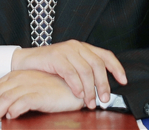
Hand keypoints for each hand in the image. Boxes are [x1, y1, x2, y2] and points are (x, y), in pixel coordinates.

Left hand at [0, 70, 84, 128]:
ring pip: (5, 99)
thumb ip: (16, 96)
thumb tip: (1, 112)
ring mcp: (30, 85)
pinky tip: (10, 117)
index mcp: (16, 76)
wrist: (74, 88)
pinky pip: (22, 101)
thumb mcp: (30, 89)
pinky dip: (13, 110)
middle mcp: (21, 79)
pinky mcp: (40, 94)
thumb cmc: (53, 90)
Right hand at [11, 40, 126, 108]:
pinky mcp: (55, 56)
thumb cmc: (48, 67)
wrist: (25, 62)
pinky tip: (78, 94)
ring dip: (90, 89)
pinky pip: (70, 72)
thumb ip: (84, 73)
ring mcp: (66, 50)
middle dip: (103, 84)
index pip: (105, 55)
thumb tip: (100, 89)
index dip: (116, 68)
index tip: (123, 81)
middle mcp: (77, 46)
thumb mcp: (70, 66)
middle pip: (97, 65)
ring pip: (85, 70)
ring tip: (89, 102)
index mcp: (83, 48)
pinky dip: (76, 85)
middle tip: (104, 99)